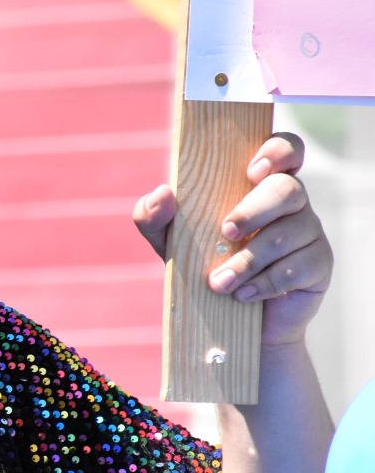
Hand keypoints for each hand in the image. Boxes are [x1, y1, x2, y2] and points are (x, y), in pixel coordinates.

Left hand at [133, 133, 330, 346]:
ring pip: (292, 231)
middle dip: (254, 210)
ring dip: (250, 259)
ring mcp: (310, 232)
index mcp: (259, 185)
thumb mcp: (169, 242)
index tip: (252, 171)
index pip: (284, 149)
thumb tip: (162, 194)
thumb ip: (153, 217)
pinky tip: (244, 294)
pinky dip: (266, 282)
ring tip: (219, 283)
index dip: (277, 152)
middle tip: (225, 231)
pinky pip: (299, 266)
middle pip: (288, 189)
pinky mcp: (318, 264)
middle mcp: (291, 202)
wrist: (228, 323)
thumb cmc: (201, 266)